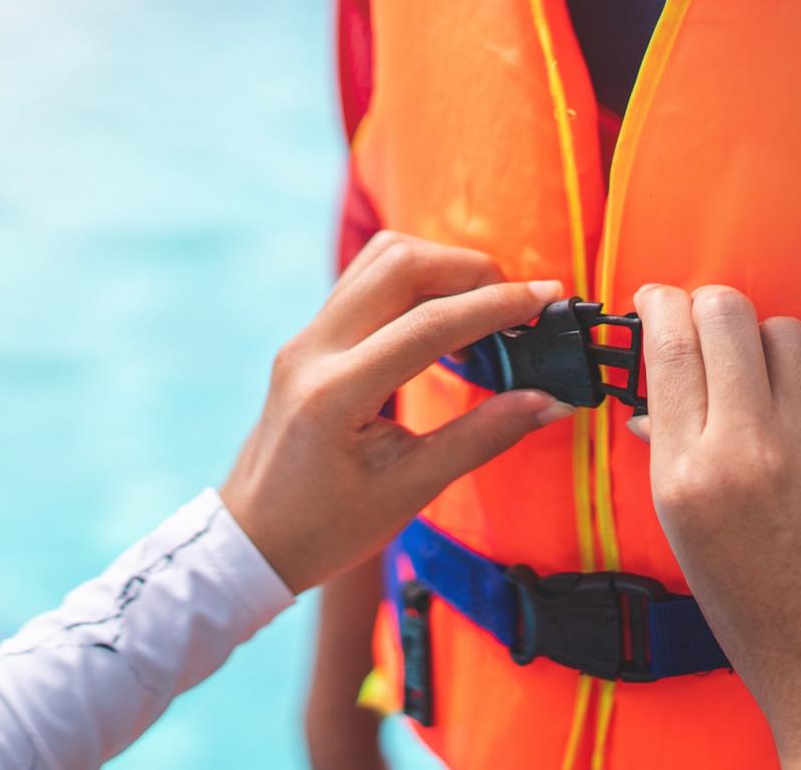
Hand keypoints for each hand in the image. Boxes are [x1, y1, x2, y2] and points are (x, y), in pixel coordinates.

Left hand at [221, 232, 572, 593]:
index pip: (429, 323)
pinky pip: (365, 284)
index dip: (497, 305)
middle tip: (516, 308)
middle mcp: (312, 350)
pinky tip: (446, 323)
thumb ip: (482, 437)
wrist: (251, 539)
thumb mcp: (409, 491)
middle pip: (399, 263)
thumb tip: (549, 400)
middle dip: (470, 270)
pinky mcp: (308, 340)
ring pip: (379, 261)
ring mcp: (305, 339)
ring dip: (441, 269)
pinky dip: (415, 285)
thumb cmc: (324, 529)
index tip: (548, 301)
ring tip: (484, 312)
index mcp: (334, 393)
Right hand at [633, 284, 800, 769]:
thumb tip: (656, 408)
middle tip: (697, 324)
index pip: (667, 344)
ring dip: (758, 338)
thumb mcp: (690, 542)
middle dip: (705, 305)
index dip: (658, 304)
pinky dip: (798, 378)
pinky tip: (788, 409)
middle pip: (724, 311)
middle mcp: (746, 448)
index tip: (653, 301)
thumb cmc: (762, 624)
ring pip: (782, 331)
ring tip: (748, 371)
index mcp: (685, 476)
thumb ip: (674, 460)